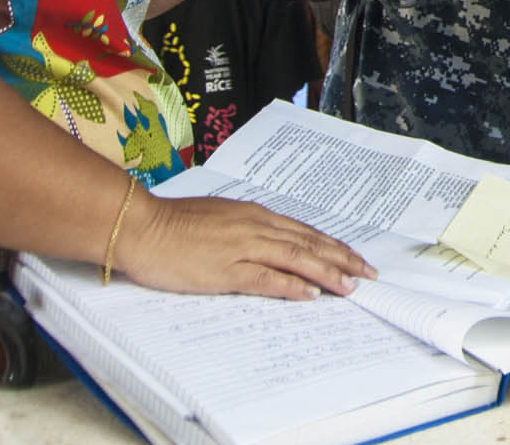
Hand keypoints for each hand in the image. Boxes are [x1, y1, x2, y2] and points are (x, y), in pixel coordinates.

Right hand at [121, 193, 377, 299]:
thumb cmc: (172, 223)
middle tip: (368, 273)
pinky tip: (309, 294)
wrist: (141, 224)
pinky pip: (265, 278)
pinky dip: (290, 286)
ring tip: (350, 285)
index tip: (353, 256)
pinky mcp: (225, 269)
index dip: (331, 245)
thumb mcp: (217, 219)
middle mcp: (253, 226)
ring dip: (326, 272)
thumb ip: (243, 229)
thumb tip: (267, 243)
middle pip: (308, 243)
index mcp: (252, 214)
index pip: (302, 231)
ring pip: (295, 258)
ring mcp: (241, 247)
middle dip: (341, 258)